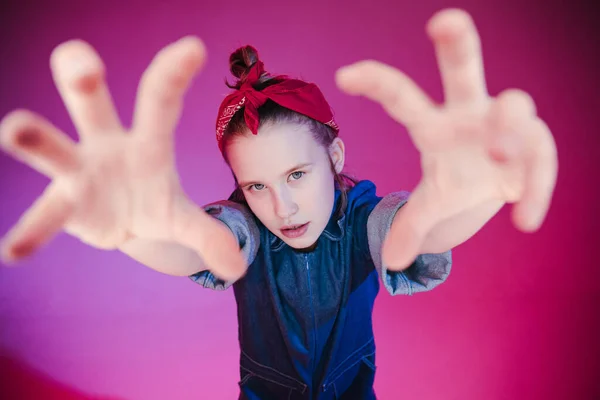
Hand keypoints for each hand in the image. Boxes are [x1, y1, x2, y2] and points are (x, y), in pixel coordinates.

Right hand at [0, 37, 245, 279]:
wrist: (122, 222)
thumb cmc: (152, 203)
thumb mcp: (182, 220)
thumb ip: (208, 236)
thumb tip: (238, 269)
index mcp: (146, 142)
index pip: (160, 101)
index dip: (173, 75)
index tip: (194, 47)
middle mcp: (107, 145)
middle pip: (93, 105)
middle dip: (83, 79)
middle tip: (78, 58)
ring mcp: (79, 171)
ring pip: (53, 148)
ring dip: (36, 138)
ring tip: (14, 129)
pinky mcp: (62, 204)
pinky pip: (45, 216)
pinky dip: (32, 232)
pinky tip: (15, 250)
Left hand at [335, 9, 557, 267]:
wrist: (496, 187)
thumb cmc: (457, 181)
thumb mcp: (432, 204)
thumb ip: (412, 226)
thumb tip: (388, 263)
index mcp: (434, 124)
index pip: (402, 97)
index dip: (376, 83)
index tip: (345, 75)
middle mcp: (469, 112)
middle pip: (464, 68)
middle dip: (457, 43)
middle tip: (443, 20)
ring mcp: (505, 123)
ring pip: (514, 104)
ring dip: (507, 126)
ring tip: (496, 158)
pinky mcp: (537, 143)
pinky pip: (542, 156)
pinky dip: (535, 188)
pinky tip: (523, 220)